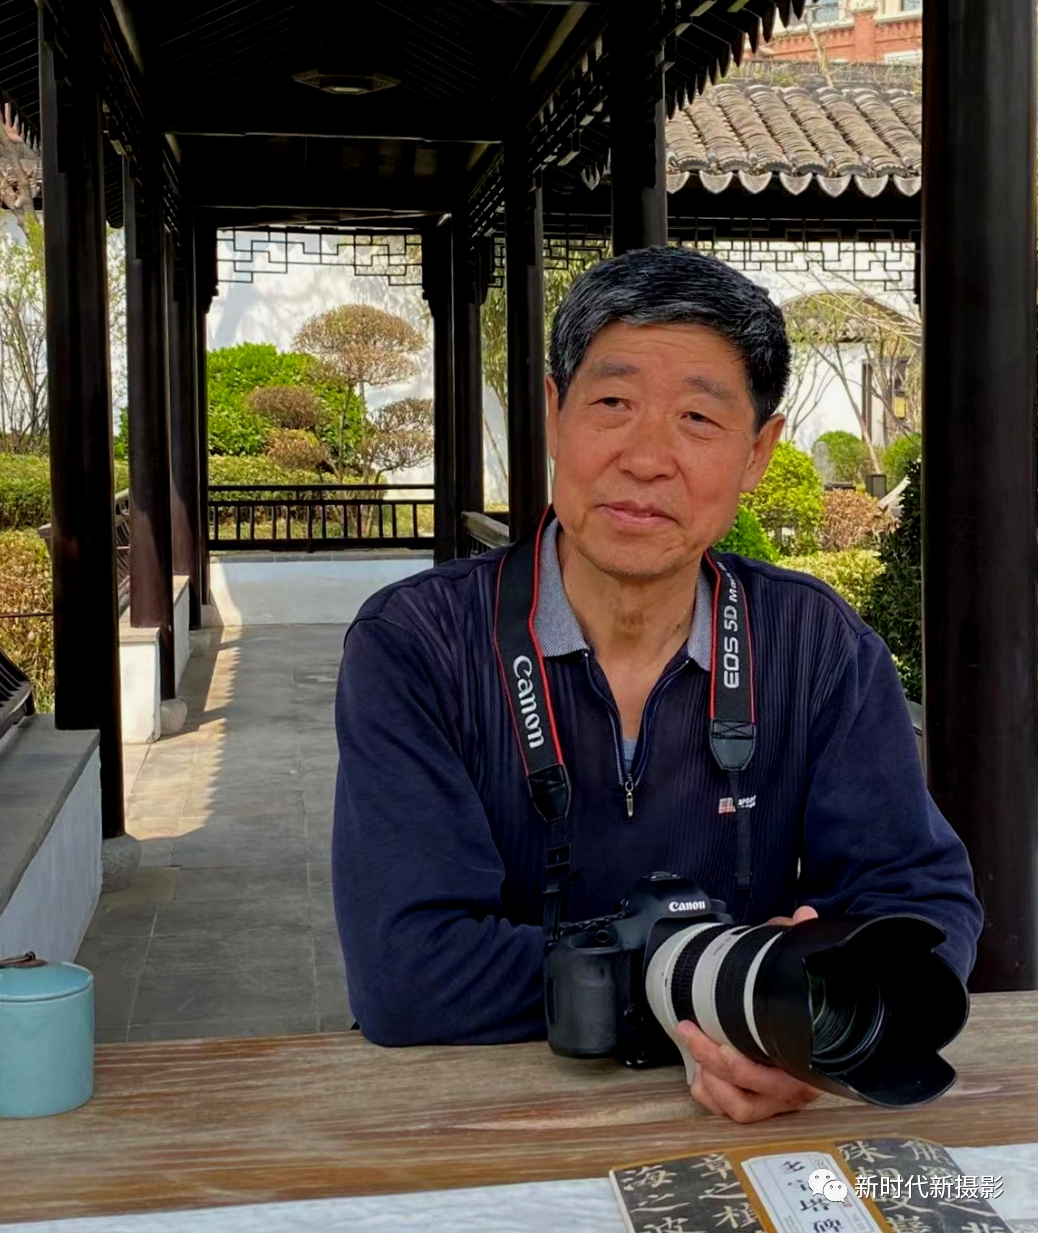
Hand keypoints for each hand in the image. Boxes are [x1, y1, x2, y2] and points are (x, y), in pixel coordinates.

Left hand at [675, 905, 821, 1122]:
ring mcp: (775, 1101)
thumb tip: (806, 917)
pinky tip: (699, 1077)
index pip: (780, 1075)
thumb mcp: (797, 969)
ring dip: (712, 1084)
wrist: (813, 1030)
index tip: (722, 1043)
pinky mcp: (759, 1104)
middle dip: (713, 1061)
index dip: (744, 1064)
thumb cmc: (803, 1005)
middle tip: (689, 1030)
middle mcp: (793, 1087)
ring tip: (694, 1056)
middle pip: (750, 1091)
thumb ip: (798, 942)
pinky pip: (731, 1112)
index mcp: (808, 1063)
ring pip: (740, 1108)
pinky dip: (711, 1097)